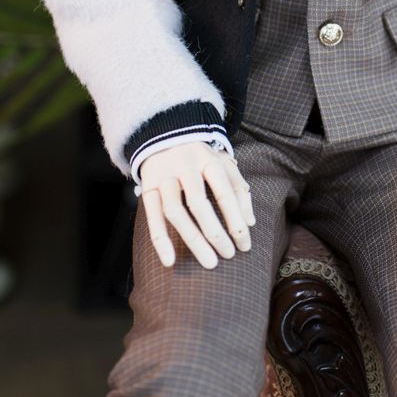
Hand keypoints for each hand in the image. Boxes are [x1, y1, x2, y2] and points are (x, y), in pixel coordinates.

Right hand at [138, 142, 255, 269]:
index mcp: (209, 159)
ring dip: (192, 239)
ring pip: (174, 211)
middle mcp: (185, 166)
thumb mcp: (224, 164)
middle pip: (199, 202)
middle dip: (215, 232)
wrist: (165, 134)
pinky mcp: (147, 187)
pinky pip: (151, 216)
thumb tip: (249, 223)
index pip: (224, 191)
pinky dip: (160, 240)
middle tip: (228, 255)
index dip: (235, 220)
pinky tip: (170, 261)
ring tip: (209, 262)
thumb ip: (239, 189)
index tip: (244, 244)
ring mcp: (164, 176)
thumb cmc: (201, 157)